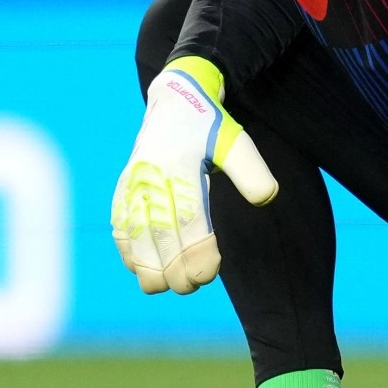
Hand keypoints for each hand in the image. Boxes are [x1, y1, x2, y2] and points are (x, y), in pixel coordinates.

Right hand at [110, 57, 278, 294]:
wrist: (175, 100)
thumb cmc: (210, 126)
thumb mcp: (236, 142)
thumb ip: (251, 171)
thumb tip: (267, 198)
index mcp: (180, 166)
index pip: (188, 218)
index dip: (197, 251)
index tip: (211, 272)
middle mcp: (151, 176)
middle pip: (159, 233)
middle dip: (173, 267)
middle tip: (192, 287)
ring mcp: (133, 183)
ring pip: (134, 234)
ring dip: (147, 266)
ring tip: (165, 287)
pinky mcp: (122, 188)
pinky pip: (120, 225)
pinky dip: (128, 250)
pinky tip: (141, 269)